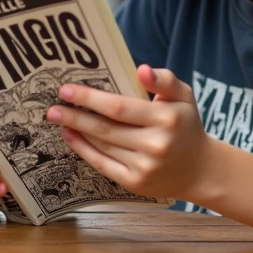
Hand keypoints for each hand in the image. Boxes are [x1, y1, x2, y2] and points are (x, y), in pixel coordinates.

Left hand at [46, 65, 211, 199]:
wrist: (199, 169)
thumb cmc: (185, 125)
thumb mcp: (184, 96)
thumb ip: (164, 80)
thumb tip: (141, 70)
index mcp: (166, 118)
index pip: (119, 107)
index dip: (90, 99)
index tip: (67, 90)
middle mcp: (155, 144)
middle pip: (106, 128)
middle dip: (76, 116)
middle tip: (52, 107)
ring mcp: (145, 166)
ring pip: (102, 146)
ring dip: (77, 131)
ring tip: (58, 118)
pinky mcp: (135, 183)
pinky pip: (103, 165)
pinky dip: (84, 151)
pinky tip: (71, 137)